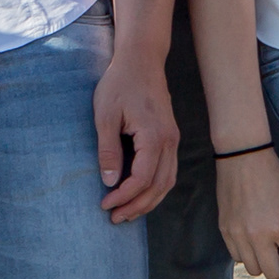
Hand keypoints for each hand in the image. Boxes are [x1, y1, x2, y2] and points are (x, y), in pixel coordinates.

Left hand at [94, 55, 179, 222]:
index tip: (105, 205)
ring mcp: (173, 139)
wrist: (141, 60)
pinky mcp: (170, 137)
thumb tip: (110, 182)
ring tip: (127, 213)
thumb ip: (108, 150)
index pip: (143, 178)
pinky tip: (140, 195)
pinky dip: (156, 188)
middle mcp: (169, 141)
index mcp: (154, 136)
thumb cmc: (119, 84)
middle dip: (137, 206)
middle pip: (159, 185)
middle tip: (115, 218)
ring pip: (167, 181)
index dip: (124, 196)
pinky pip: (168, 170)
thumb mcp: (105, 115)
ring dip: (149, 201)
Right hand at [211, 146, 278, 278]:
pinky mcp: (224, 230)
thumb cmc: (274, 177)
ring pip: (252, 268)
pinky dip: (247, 253)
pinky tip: (252, 236)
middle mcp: (257, 236)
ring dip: (263, 260)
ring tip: (266, 242)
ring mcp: (237, 235)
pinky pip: (237, 256)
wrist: (242, 158)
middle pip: (272, 273)